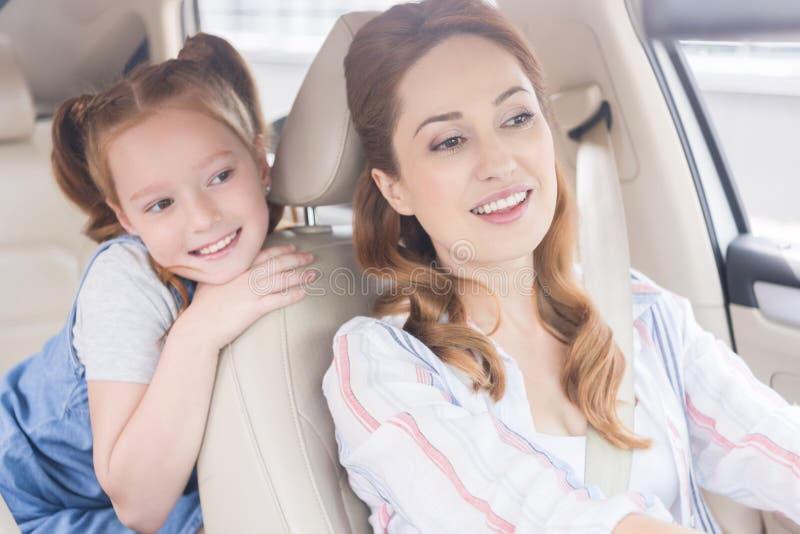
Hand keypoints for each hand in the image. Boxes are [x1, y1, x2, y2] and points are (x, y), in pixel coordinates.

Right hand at [177, 244, 315, 350]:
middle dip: (297, 259)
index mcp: (236, 268)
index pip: (263, 254)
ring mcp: (250, 291)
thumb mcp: (211, 281)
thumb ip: (225, 272)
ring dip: (300, 276)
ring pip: (281, 279)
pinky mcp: (254, 308)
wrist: (197, 327)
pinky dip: (292, 295)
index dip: (281, 250)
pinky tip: (303, 293)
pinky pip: (278, 299)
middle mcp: (245, 276)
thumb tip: (232, 268)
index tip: (293, 248)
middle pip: (277, 263)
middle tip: (310, 258)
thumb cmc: (202, 307)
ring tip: (313, 274)